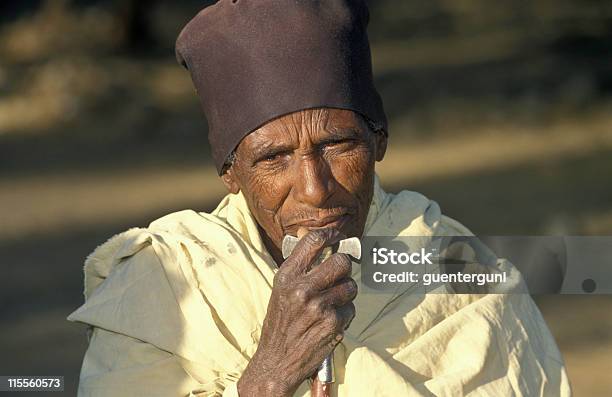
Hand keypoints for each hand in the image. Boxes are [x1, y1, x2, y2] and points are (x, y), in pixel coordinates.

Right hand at [237, 228, 356, 396]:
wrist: (276, 361)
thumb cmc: (280, 323)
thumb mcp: (280, 289)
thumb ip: (298, 265)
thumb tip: (311, 234)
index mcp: (287, 276)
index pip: (313, 241)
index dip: (331, 234)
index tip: (339, 235)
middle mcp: (302, 288)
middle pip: (342, 261)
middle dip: (345, 267)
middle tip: (338, 275)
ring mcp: (320, 306)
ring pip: (351, 286)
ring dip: (346, 293)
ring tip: (331, 303)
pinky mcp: (333, 323)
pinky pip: (351, 309)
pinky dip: (345, 315)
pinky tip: (330, 321)